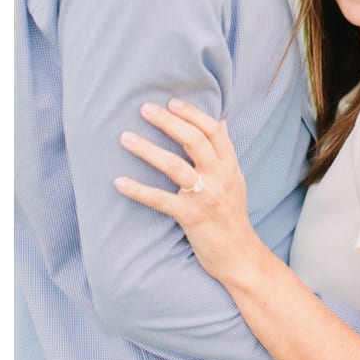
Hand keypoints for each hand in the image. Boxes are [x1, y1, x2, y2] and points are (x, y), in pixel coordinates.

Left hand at [113, 98, 266, 284]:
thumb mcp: (236, 180)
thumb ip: (226, 153)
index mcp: (230, 167)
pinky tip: (119, 182)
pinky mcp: (192, 217)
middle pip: (194, 141)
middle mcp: (220, 178)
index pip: (213, 131)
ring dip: (148, 149)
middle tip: (145, 109)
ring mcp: (206, 197)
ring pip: (175, 166)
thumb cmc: (233, 217)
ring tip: (125, 137)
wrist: (241, 257)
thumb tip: (222, 122)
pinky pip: (161, 200)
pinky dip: (138, 190)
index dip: (192, 113)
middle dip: (168, 122)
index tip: (171, 102)